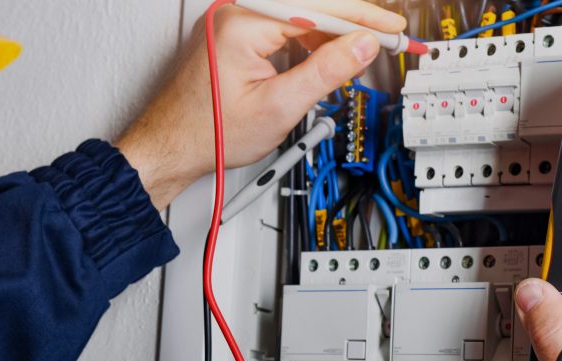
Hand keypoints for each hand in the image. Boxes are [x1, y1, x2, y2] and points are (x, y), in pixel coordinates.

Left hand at [116, 0, 405, 209]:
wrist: (170, 146)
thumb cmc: (207, 132)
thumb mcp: (279, 107)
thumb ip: (326, 72)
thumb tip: (362, 46)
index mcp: (244, 23)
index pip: (318, 6)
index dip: (363, 18)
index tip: (391, 30)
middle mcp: (236, 12)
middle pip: (311, 4)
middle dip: (353, 21)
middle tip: (387, 36)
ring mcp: (234, 19)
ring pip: (300, 13)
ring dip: (332, 31)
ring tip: (361, 53)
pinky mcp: (235, 32)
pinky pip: (283, 24)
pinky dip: (310, 39)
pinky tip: (327, 56)